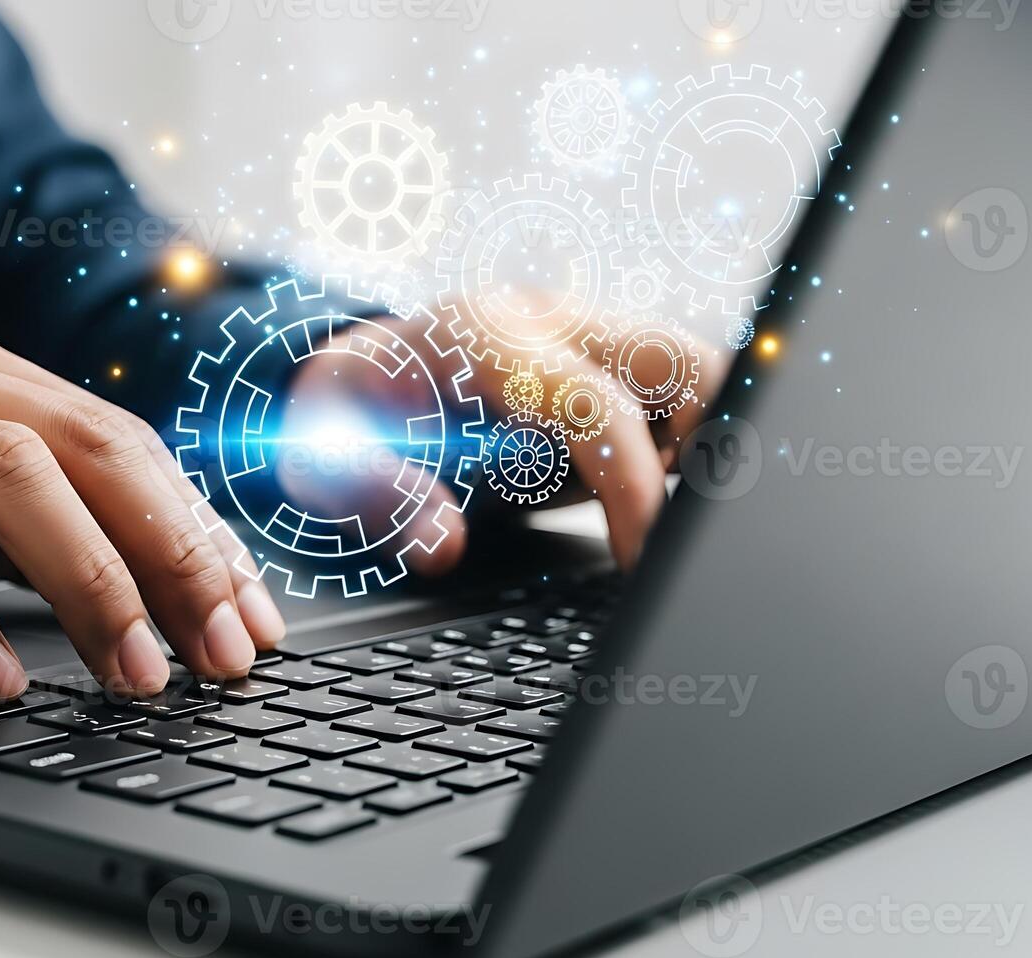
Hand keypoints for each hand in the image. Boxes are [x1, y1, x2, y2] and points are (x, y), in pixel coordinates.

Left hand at [285, 310, 730, 570]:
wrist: (352, 375)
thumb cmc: (343, 413)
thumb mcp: (326, 456)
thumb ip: (381, 496)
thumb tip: (444, 546)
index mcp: (486, 336)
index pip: (595, 407)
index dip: (632, 487)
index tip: (641, 560)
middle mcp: (554, 323)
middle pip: (687, 362)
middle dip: (705, 448)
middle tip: (672, 529)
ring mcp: (590, 342)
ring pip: (699, 378)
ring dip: (696, 451)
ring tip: (639, 513)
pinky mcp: (610, 373)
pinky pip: (680, 402)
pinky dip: (680, 454)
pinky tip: (633, 498)